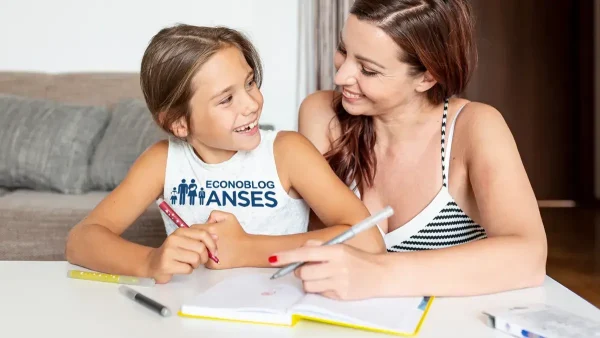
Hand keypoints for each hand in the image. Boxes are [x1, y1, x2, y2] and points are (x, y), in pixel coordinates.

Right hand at [144, 227, 217, 282]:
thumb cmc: (173, 253)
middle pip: (201, 248)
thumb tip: (217, 236)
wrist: (153, 263)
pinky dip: (188, 270)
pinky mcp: (167, 264)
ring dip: (196, 265)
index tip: (214, 251)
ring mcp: (169, 252)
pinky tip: (182, 268)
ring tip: (189, 264)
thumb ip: (200, 238)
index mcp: (180, 231)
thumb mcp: (186, 241)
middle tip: (200, 261)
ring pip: (195, 259)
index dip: (212, 244)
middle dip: (204, 257)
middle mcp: (174, 239)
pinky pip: (188, 269)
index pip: (203, 234)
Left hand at [196, 210, 250, 269]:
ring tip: (209, 246)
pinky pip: (201, 259)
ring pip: (196, 250)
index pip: (192, 229)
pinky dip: (205, 256)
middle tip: (206, 238)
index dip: (197, 229)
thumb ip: (215, 214)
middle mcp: (205, 243)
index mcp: (209, 231)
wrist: (246, 250)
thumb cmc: (238, 234)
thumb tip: (206, 221)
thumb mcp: (229, 217)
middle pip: (192, 239)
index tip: (204, 231)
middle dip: (197, 238)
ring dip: (199, 247)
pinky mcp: (210, 264)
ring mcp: (207, 255)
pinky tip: (213, 253)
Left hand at [269, 240, 383, 299]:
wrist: (380, 274)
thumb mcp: (340, 247)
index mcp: (336, 251)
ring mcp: (339, 282)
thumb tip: (300, 250)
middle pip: (303, 272)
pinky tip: (332, 283)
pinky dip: (321, 289)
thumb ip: (318, 247)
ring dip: (309, 281)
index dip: (287, 256)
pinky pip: (319, 293)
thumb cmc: (357, 259)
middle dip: (300, 271)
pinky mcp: (340, 295)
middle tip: (309, 268)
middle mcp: (337, 266)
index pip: (305, 253)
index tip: (273, 258)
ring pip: (308, 285)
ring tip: (322, 276)